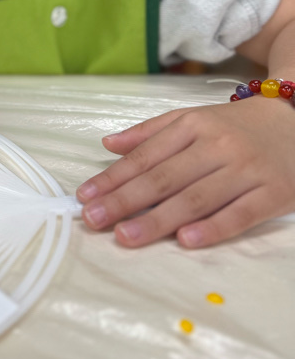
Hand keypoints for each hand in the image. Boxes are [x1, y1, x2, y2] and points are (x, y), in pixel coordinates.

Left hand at [76, 97, 294, 247]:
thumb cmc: (236, 126)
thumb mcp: (193, 118)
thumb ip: (150, 133)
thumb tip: (108, 145)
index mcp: (194, 126)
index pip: (146, 156)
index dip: (113, 177)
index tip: (85, 196)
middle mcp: (218, 146)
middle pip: (165, 178)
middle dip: (125, 200)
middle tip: (94, 220)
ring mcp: (247, 170)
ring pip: (196, 198)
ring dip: (158, 219)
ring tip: (125, 236)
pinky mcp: (273, 193)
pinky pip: (240, 214)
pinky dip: (213, 227)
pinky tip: (186, 240)